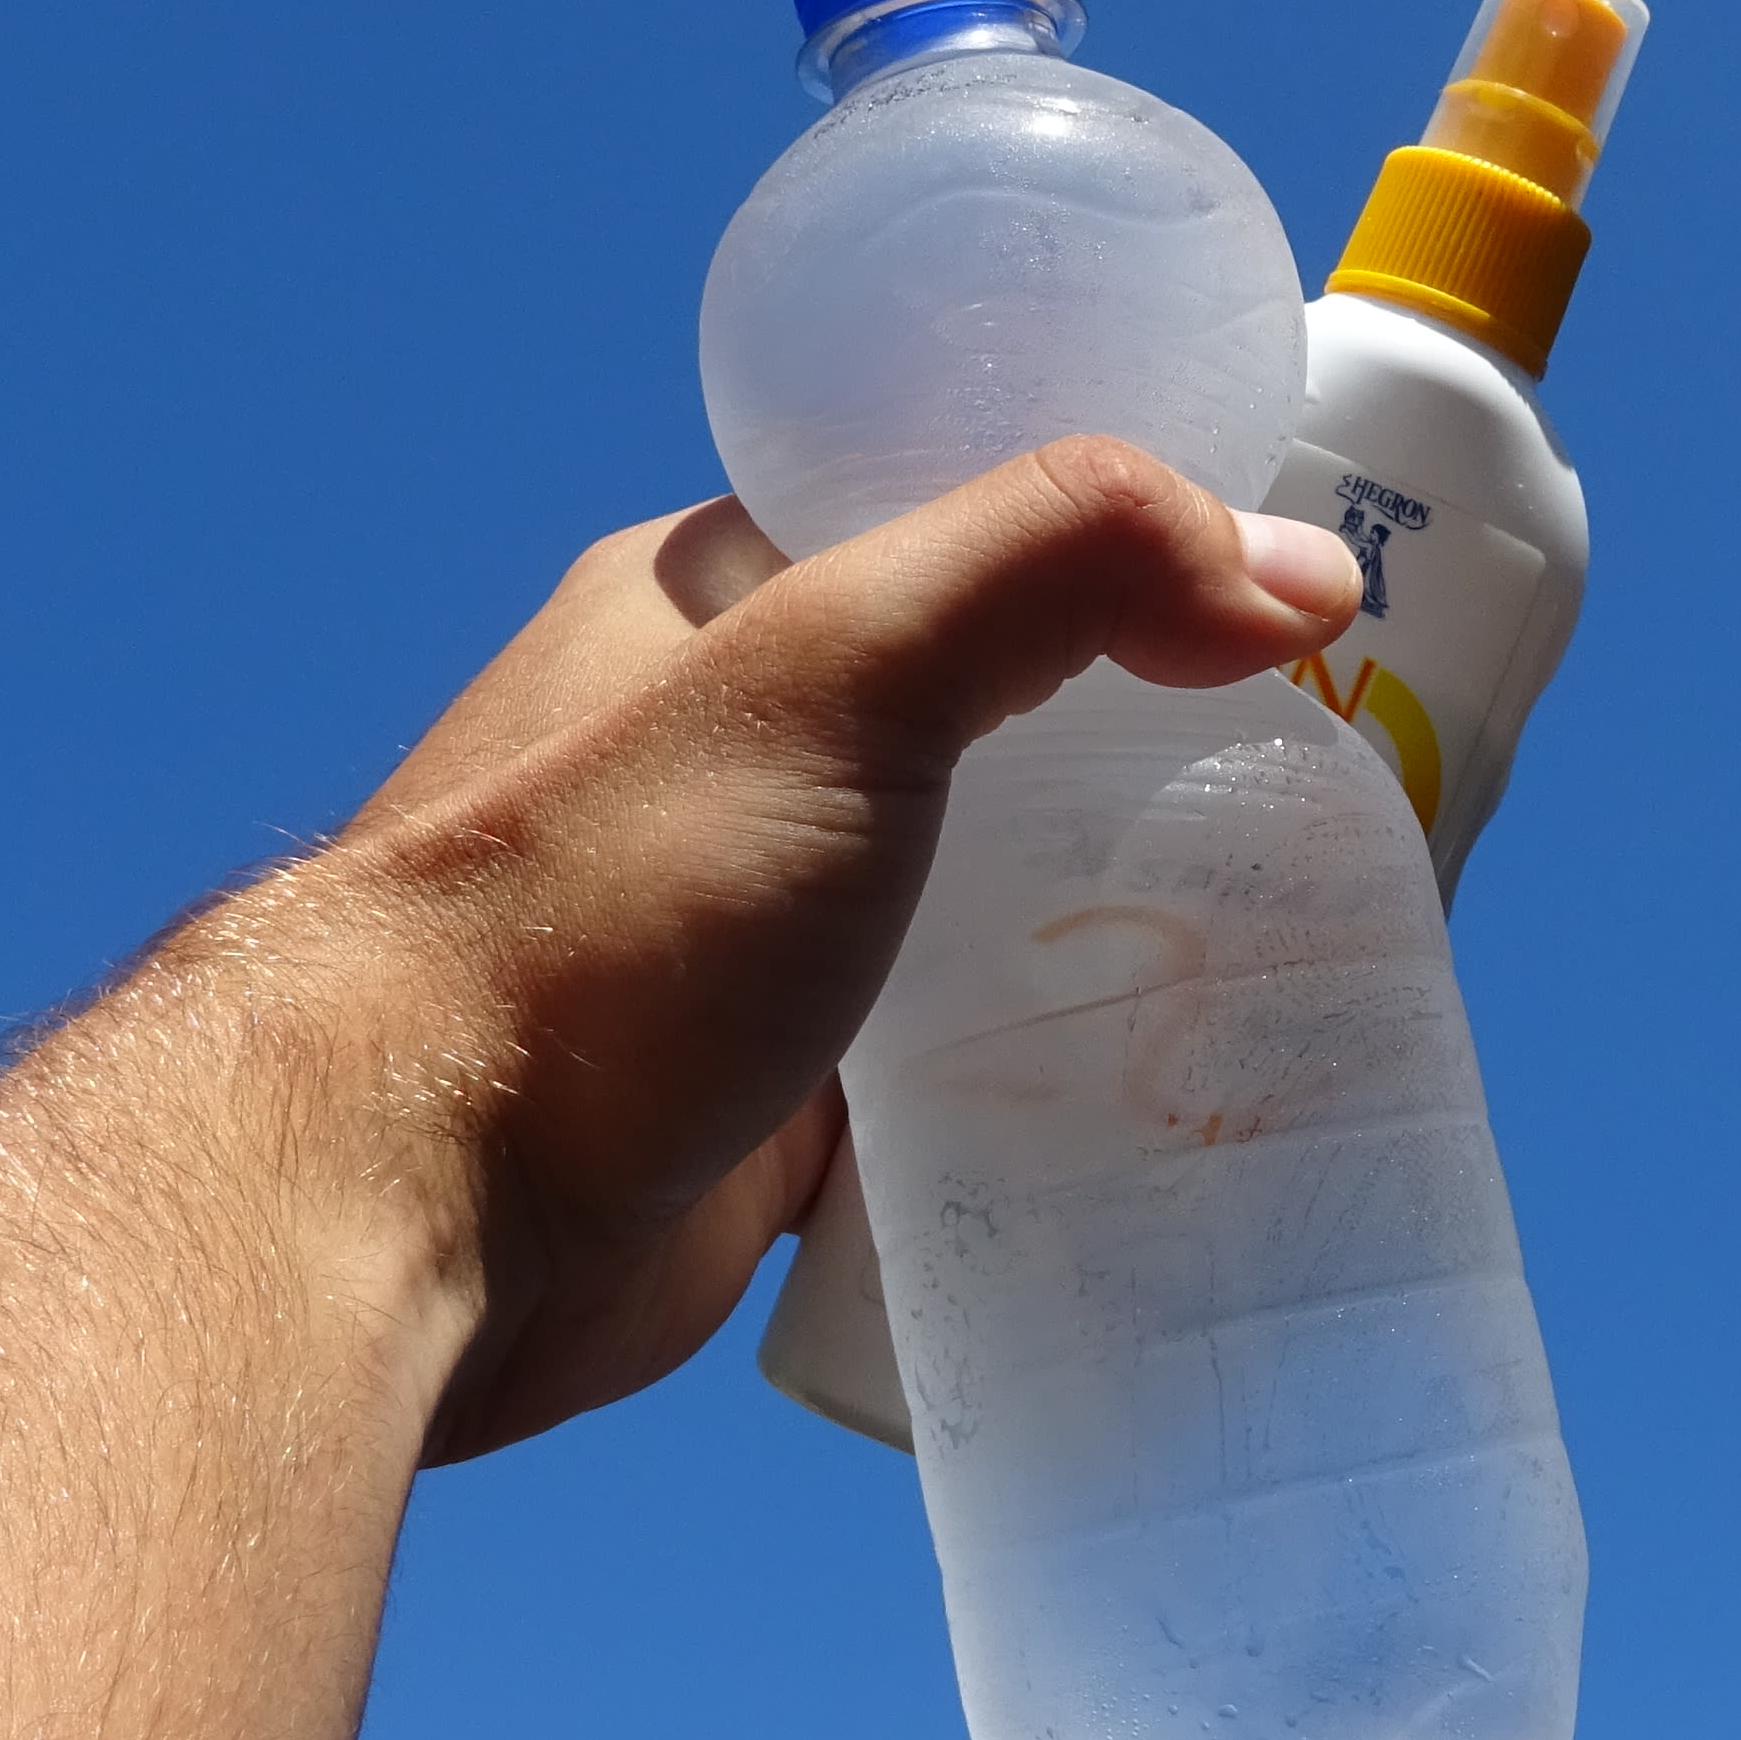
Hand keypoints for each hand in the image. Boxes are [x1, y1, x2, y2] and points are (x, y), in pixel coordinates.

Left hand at [294, 434, 1360, 1460]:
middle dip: (1143, 757)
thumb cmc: (590, 919)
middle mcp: (718, 764)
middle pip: (991, 726)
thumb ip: (1061, 565)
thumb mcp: (842, 669)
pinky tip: (1166, 1104)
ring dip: (1107, 932)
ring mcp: (737, 943)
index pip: (949, 522)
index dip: (1117, 544)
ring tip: (1290, 953)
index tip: (1284, 605)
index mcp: (701, 606)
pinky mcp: (759, 1117)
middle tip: (1332, 796)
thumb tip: (1298, 569)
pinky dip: (1047, 1087)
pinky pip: (944, 1080)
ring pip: (975, 911)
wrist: (407, 1217)